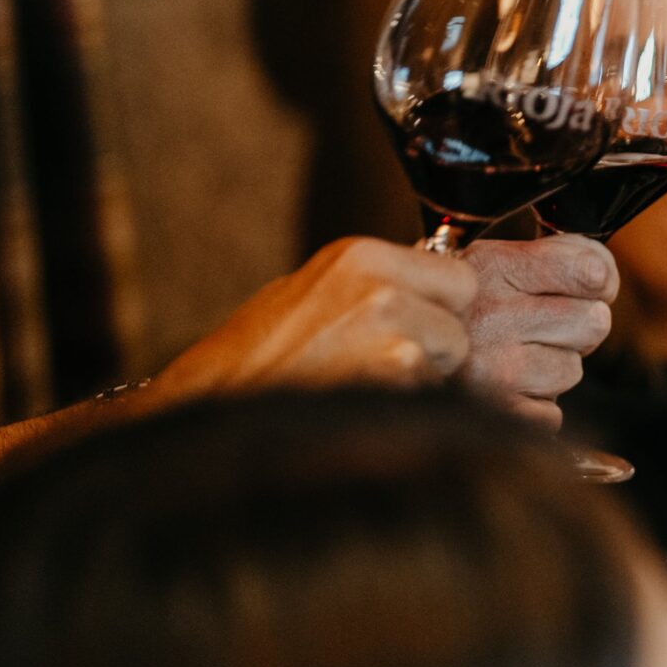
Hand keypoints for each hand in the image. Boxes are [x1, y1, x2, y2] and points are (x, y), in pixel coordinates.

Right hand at [150, 238, 475, 402]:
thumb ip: (376, 286)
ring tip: (360, 390)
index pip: (460, 278)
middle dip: (437, 350)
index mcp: (361, 255)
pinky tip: (356, 411)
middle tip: (379, 369)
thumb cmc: (254, 361)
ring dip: (421, 383)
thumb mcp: (313, 295)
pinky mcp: (394, 372)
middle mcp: (381, 284)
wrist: (205, 412)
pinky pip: (430, 396)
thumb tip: (435, 288)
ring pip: (449, 362)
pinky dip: (404, 409)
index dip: (441, 312)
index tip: (411, 331)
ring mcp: (389, 327)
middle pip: (461, 323)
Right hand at [463, 236, 619, 427]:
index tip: (583, 287)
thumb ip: (558, 256)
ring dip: (552, 370)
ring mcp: (491, 366)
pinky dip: (534, 409)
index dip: (598, 282)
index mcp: (492, 266)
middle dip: (576, 329)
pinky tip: (503, 391)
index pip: (590, 271)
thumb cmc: (462, 311)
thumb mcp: (494, 263)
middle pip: (595, 323)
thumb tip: (604, 277)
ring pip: (573, 371)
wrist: (389, 355)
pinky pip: (551, 416)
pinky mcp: (492, 412)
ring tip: (513, 361)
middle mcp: (490, 314)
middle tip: (540, 330)